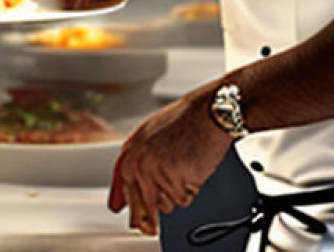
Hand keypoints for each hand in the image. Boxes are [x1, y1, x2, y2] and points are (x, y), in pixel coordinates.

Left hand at [109, 87, 230, 235]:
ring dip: (178, 193)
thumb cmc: (186, 120)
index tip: (137, 222)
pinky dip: (191, 190)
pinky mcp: (174, 179)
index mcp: (131, 151)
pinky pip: (183, 199)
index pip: (126, 189)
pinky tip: (194, 168)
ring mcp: (156, 172)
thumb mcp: (152, 135)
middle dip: (155, 208)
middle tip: (161, 212)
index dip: (133, 207)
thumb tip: (125, 195)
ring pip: (166, 204)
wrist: (208, 112)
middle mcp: (139, 163)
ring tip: (185, 167)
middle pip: (144, 203)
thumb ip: (137, 162)